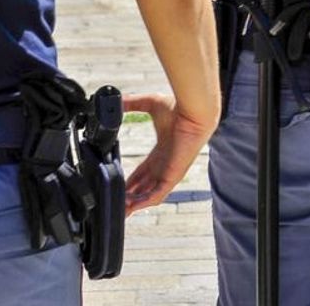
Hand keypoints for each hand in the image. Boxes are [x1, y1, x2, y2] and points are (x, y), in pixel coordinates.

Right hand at [122, 93, 214, 214]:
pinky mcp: (173, 176)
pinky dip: (144, 201)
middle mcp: (165, 164)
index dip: (131, 181)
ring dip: (135, 203)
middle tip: (116, 205)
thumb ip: (133, 103)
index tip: (117, 186)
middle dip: (130, 197)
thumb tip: (118, 99)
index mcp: (161, 152)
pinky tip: (132, 206)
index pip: (143, 172)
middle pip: (144, 187)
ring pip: (150, 194)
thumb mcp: (150, 104)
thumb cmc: (178, 108)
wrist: (194, 113)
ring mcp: (170, 172)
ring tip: (120, 210)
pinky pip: (157, 194)